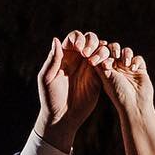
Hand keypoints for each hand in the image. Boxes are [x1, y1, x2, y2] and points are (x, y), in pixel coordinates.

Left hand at [35, 29, 104, 151]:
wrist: (62, 117)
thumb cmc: (50, 98)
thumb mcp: (47, 78)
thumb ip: (52, 60)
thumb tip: (56, 39)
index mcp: (64, 55)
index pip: (74, 38)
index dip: (78, 38)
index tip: (79, 48)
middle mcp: (78, 58)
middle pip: (90, 39)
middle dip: (92, 41)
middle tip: (87, 53)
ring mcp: (89, 67)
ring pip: (100, 49)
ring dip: (101, 50)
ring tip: (94, 62)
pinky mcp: (98, 77)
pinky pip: (106, 63)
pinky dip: (108, 60)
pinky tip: (104, 66)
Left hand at [94, 42, 154, 118]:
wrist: (135, 104)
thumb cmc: (118, 94)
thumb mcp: (106, 78)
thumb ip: (100, 65)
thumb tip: (91, 53)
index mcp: (106, 70)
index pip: (103, 54)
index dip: (102, 51)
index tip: (101, 54)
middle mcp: (117, 67)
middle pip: (115, 49)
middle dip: (114, 49)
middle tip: (115, 55)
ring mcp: (128, 68)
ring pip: (127, 51)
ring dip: (126, 54)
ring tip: (125, 64)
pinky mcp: (140, 70)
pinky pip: (138, 58)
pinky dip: (136, 61)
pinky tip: (133, 69)